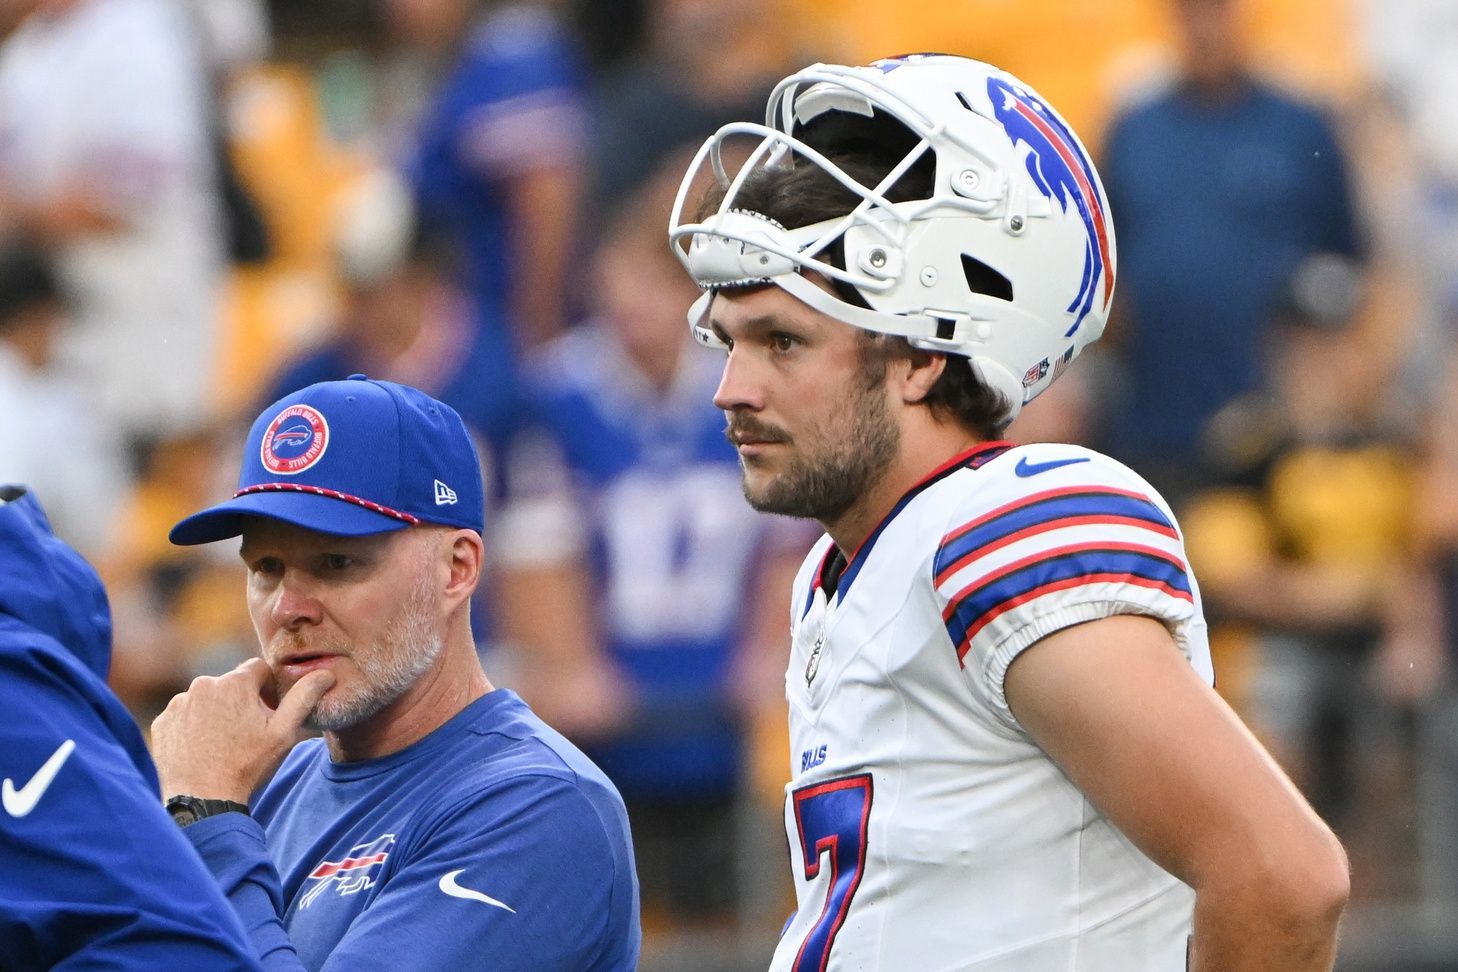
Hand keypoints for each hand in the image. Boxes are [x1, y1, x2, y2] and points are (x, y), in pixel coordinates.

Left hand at [151, 658, 333, 802]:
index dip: (268, 690)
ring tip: (224, 744)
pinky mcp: (162, 723)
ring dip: (217, 713)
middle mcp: (203, 685)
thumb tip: (325, 673)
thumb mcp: (284, 733)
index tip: (269, 714)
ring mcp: (178, 704)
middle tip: (248, 734)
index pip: (258, 670)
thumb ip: (304, 697)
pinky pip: (184, 716)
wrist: (202, 801)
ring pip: (206, 700)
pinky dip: (194, 727)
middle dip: (242, 702)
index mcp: (235, 683)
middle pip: (231, 685)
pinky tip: (203, 749)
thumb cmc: (247, 766)